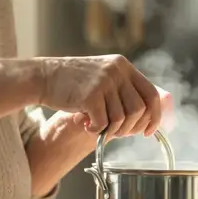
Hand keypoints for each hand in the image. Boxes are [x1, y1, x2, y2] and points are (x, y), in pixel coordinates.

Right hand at [35, 55, 162, 137]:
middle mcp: (117, 71)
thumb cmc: (73, 83)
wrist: (43, 77)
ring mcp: (104, 81)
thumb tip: (146, 117)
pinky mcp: (91, 95)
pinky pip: (104, 123)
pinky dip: (96, 130)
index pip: (151, 94)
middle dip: (130, 128)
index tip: (147, 131)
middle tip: (116, 133)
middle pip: (139, 109)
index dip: (154, 116)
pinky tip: (86, 125)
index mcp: (123, 66)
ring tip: (97, 127)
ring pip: (122, 119)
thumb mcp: (103, 77)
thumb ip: (122, 90)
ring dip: (111, 130)